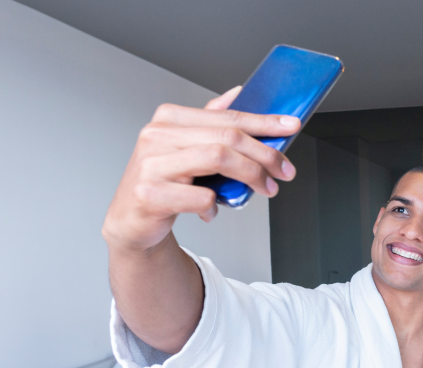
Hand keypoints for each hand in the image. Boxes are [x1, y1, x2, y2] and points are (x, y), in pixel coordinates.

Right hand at [102, 86, 300, 252]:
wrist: (131, 219)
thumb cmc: (164, 181)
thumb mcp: (185, 146)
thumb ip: (209, 121)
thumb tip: (237, 93)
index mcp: (169, 119)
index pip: (227, 117)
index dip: (264, 122)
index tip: (291, 126)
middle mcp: (157, 136)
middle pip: (227, 138)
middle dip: (265, 154)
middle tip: (285, 170)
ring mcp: (151, 164)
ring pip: (218, 159)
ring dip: (252, 176)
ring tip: (265, 189)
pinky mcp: (150, 194)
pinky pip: (200, 197)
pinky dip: (214, 207)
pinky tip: (211, 211)